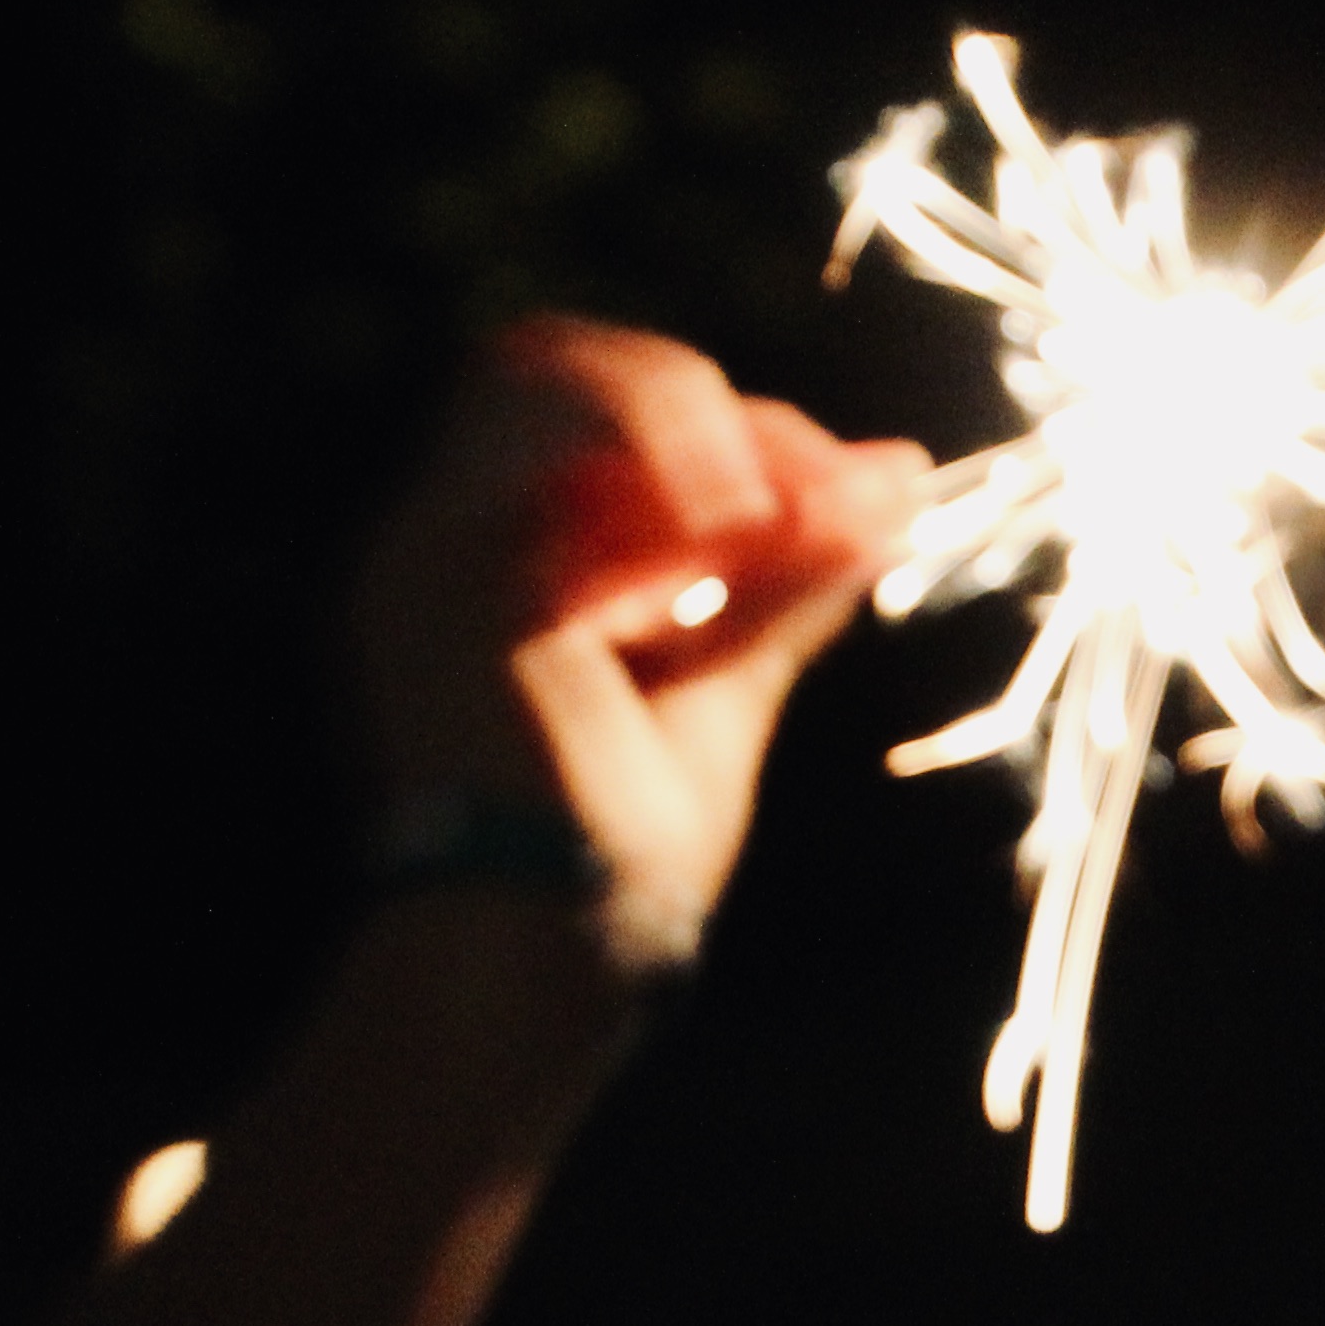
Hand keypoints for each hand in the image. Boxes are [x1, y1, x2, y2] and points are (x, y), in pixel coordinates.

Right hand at [355, 318, 927, 962]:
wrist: (532, 964)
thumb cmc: (614, 870)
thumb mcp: (725, 696)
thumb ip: (788, 585)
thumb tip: (898, 473)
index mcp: (495, 573)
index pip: (609, 427)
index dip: (749, 440)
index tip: (863, 506)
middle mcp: (442, 542)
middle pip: (577, 370)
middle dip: (734, 417)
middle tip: (831, 498)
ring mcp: (426, 543)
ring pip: (552, 362)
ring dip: (697, 412)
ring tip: (770, 513)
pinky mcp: (442, 558)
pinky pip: (546, 413)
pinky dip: (667, 437)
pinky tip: (733, 521)